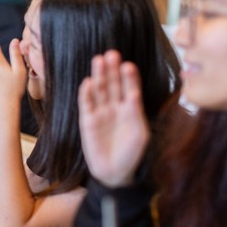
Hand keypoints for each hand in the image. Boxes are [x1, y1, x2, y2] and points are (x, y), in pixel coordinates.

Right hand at [77, 50, 149, 187]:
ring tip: (99, 60)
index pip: (129, 88)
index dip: (129, 77)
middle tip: (111, 54)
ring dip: (99, 76)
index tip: (128, 65)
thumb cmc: (132, 154)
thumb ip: (135, 113)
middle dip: (112, 70)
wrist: (116, 172)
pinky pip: (86, 105)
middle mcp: (114, 108)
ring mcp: (100, 114)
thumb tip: (132, 94)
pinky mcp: (88, 122)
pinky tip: (88, 83)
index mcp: (130, 109)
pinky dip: (86, 94)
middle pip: (113, 84)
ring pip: (99, 90)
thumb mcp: (140, 133)